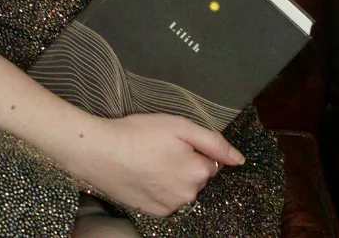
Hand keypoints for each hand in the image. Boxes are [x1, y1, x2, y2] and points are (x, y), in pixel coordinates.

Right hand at [66, 114, 243, 217]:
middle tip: (159, 149)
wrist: (99, 152)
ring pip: (182, 189)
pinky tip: (143, 175)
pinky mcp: (154, 213)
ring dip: (173, 178)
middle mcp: (188, 195)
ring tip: (149, 161)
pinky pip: (167, 200)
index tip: (173, 142)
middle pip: (197, 178)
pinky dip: (160, 189)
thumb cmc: (138, 133)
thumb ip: (213, 142)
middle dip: (185, 164)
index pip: (210, 161)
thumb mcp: (179, 126)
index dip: (193, 149)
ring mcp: (170, 207)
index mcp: (198, 172)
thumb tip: (239, 160)